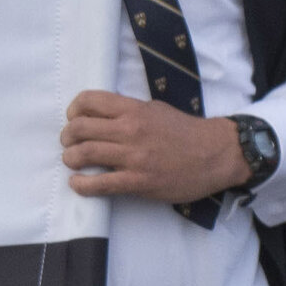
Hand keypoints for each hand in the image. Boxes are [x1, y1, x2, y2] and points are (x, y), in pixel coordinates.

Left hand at [60, 89, 248, 203]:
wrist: (218, 154)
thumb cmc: (186, 131)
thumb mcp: (156, 110)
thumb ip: (128, 111)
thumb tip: (100, 117)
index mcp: (134, 109)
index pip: (88, 101)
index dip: (73, 110)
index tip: (74, 119)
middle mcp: (130, 130)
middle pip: (79, 128)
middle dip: (67, 137)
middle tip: (69, 143)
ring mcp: (133, 157)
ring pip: (83, 154)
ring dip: (70, 158)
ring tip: (73, 161)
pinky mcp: (138, 181)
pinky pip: (99, 184)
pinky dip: (81, 184)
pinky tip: (78, 183)